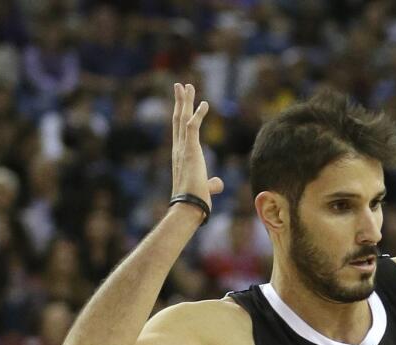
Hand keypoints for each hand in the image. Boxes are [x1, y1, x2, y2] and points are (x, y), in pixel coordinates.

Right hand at [170, 83, 222, 210]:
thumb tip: (217, 183)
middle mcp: (178, 149)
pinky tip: (205, 103)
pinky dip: (198, 114)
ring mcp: (182, 148)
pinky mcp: (190, 150)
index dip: (181, 114)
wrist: (190, 207)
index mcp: (181, 155)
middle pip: (178, 119)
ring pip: (182, 119)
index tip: (183, 102)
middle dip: (180, 101)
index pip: (180, 130)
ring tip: (187, 86)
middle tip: (181, 86)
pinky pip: (193, 127)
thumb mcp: (205, 188)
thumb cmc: (197, 200)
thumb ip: (211, 183)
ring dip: (185, 101)